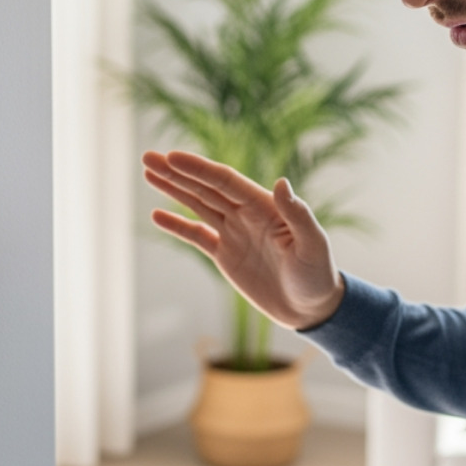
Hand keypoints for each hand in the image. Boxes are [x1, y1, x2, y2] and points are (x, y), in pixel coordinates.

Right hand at [141, 150, 345, 329]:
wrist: (312, 309)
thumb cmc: (317, 275)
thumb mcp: (313, 244)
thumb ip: (298, 214)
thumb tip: (281, 182)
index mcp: (265, 206)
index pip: (226, 182)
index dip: (199, 169)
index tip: (172, 157)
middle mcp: (246, 214)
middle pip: (206, 188)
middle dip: (177, 172)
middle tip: (148, 156)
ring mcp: (234, 233)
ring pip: (198, 205)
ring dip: (173, 189)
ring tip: (149, 171)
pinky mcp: (226, 255)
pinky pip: (196, 235)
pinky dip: (177, 225)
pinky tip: (157, 214)